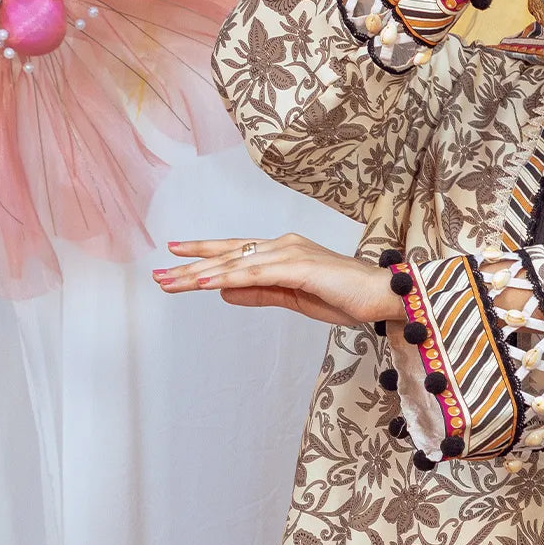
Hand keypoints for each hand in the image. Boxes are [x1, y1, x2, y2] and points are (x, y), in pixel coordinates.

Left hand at [152, 235, 400, 325]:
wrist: (385, 295)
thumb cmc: (348, 297)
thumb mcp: (296, 298)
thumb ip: (261, 293)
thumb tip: (225, 292)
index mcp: (284, 252)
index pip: (236, 252)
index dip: (205, 253)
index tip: (175, 257)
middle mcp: (283, 246)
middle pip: (229, 255)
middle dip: (191, 265)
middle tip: (158, 275)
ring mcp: (291, 253)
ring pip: (236, 263)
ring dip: (200, 273)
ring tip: (171, 282)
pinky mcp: (299, 267)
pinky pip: (255, 274)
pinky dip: (227, 278)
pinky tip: (203, 284)